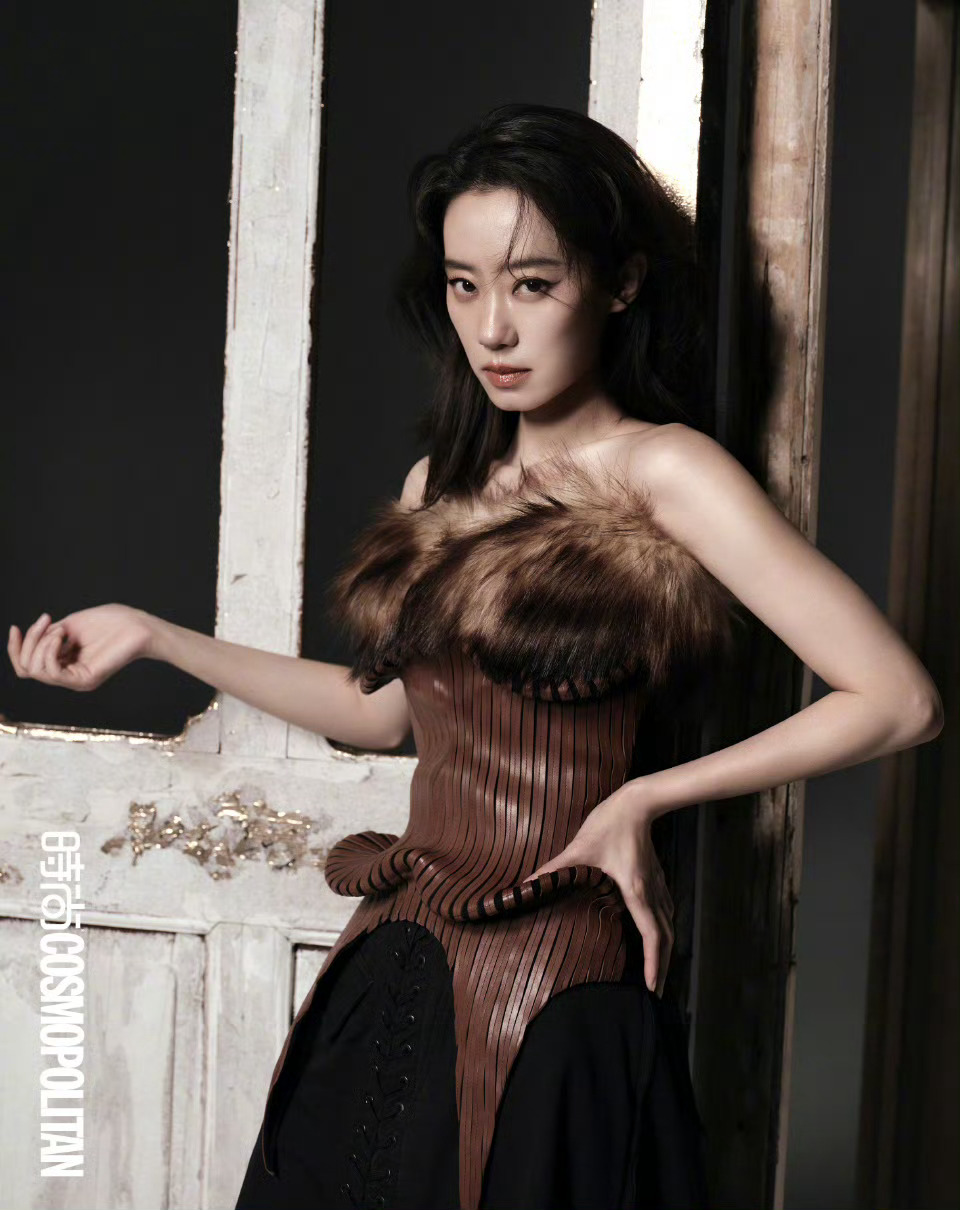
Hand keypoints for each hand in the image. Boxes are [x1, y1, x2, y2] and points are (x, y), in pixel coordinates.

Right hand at [7, 605, 153, 692]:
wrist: (139, 625)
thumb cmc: (112, 622)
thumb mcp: (71, 625)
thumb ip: (49, 635)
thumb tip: (29, 640)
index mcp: (64, 663)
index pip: (27, 666)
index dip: (16, 648)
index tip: (16, 627)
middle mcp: (68, 675)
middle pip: (26, 668)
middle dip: (28, 642)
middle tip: (47, 621)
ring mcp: (76, 680)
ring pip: (36, 670)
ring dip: (41, 644)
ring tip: (61, 629)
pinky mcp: (85, 680)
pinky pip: (52, 672)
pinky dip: (50, 650)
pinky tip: (62, 636)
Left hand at [523, 782, 673, 996]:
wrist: (637, 801)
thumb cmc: (609, 823)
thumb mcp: (578, 848)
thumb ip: (553, 869)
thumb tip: (524, 885)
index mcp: (636, 891)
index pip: (653, 935)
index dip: (653, 963)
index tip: (651, 986)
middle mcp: (652, 892)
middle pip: (667, 936)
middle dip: (662, 965)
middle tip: (655, 989)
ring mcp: (657, 883)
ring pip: (669, 923)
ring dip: (665, 947)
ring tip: (657, 966)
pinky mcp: (656, 875)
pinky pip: (665, 909)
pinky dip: (664, 927)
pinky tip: (657, 929)